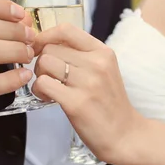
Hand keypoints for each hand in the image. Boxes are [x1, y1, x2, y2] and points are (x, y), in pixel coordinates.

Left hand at [32, 23, 143, 164]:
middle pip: (50, 48)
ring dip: (39, 76)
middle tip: (49, 78)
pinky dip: (39, 91)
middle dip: (41, 62)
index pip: (66, 30)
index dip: (45, 36)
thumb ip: (82, 56)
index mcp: (103, 53)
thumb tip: (49, 44)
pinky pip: (43, 84)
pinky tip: (48, 99)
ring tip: (50, 89)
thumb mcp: (105, 71)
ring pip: (44, 64)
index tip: (40, 48)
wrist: (125, 135)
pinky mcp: (76, 102)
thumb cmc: (110, 104)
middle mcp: (97, 64)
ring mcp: (87, 83)